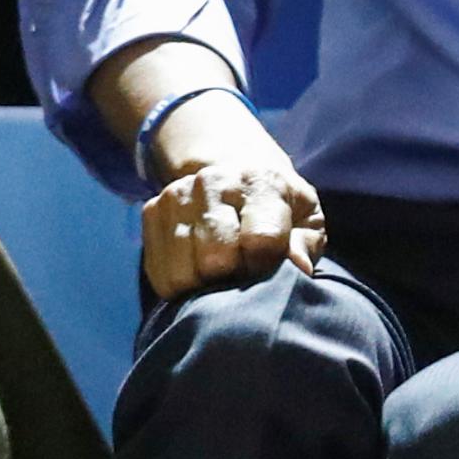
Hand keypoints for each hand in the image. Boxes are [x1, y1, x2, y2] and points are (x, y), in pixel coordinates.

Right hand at [138, 96, 324, 299]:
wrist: (238, 174)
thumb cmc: (278, 207)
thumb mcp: (306, 219)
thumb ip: (304, 244)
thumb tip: (298, 269)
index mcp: (261, 181)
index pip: (260, 241)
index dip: (266, 267)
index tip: (269, 266)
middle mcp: (214, 181)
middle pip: (216, 260)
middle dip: (234, 276)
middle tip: (244, 269)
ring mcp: (178, 194)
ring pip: (184, 273)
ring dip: (205, 284)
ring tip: (223, 270)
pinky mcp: (152, 211)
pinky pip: (161, 275)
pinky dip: (182, 284)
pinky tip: (199, 269)